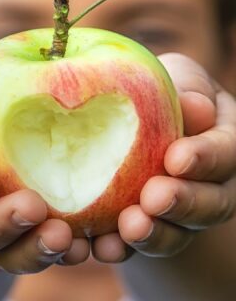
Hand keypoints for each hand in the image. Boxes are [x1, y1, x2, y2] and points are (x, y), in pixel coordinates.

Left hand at [92, 53, 235, 261]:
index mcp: (220, 144)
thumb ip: (188, 90)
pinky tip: (102, 246)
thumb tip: (194, 107)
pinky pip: (138, 243)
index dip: (205, 158)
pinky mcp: (146, 224)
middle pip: (209, 203)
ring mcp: (178, 211)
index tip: (177, 158)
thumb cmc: (159, 93)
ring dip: (154, 233)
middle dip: (182, 203)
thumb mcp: (176, 78)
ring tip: (129, 228)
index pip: (225, 153)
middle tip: (153, 198)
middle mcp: (208, 184)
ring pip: (177, 232)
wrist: (135, 121)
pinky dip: (121, 247)